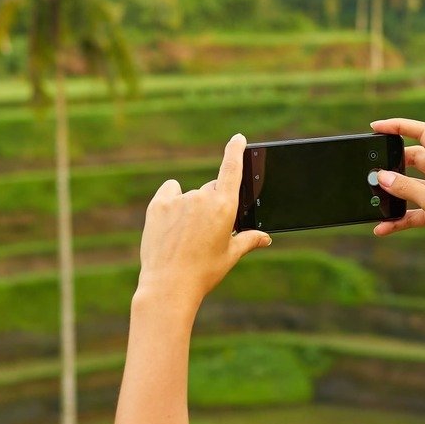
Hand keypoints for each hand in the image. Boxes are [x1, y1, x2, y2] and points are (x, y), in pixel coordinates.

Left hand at [136, 134, 270, 310]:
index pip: (232, 168)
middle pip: (211, 189)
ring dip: (191, 208)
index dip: (235, 150)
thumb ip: (248, 240)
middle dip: (213, 204)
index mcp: (225, 206)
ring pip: (190, 196)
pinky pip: (170, 193)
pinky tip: (171, 222)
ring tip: (185, 237)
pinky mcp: (158, 204)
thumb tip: (266, 237)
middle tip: (207, 231)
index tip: (238, 138)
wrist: (168, 285)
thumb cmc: (204, 272)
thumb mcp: (230, 256)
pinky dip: (172, 202)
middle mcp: (202, 197)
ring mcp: (179, 199)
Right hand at [369, 118, 424, 249]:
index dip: (401, 126)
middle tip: (375, 168)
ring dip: (393, 195)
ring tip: (375, 198)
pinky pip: (412, 212)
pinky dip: (398, 219)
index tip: (378, 127)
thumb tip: (382, 177)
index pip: (424, 133)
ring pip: (410, 187)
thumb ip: (407, 189)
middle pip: (413, 158)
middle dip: (393, 163)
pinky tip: (383, 227)